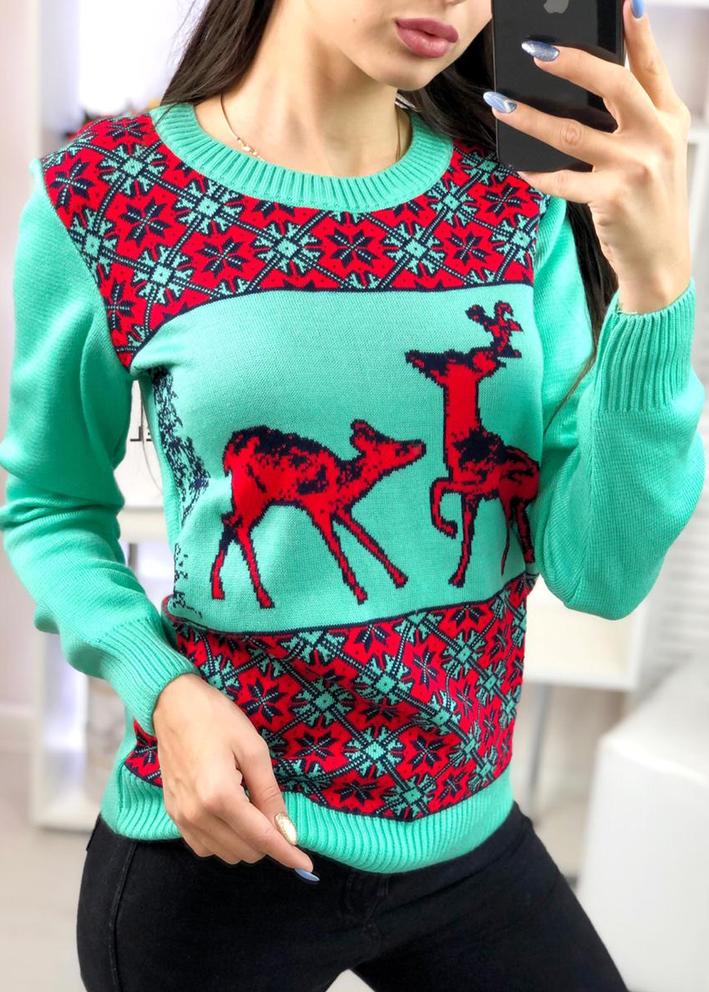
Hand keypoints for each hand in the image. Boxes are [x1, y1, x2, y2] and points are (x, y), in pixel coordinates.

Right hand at [152, 672, 314, 872]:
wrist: (172, 705)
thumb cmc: (217, 719)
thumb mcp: (253, 750)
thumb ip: (270, 794)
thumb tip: (286, 830)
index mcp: (220, 797)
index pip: (261, 838)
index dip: (287, 853)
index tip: (306, 865)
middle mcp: (197, 815)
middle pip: (245, 851)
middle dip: (267, 840)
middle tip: (271, 808)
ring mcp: (181, 818)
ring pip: (224, 854)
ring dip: (245, 841)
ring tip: (249, 805)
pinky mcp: (173, 815)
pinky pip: (204, 846)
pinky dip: (223, 841)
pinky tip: (230, 815)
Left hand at [487, 0, 691, 313]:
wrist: (662, 263)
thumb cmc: (651, 207)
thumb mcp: (656, 155)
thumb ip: (633, 121)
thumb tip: (581, 95)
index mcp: (670, 120)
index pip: (651, 67)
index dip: (638, 32)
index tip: (625, 1)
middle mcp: (656, 138)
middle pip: (612, 84)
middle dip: (571, 62)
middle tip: (534, 49)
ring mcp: (635, 167)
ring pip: (572, 131)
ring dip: (529, 116)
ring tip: (500, 102)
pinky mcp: (613, 198)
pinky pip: (562, 180)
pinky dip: (536, 174)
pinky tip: (517, 165)